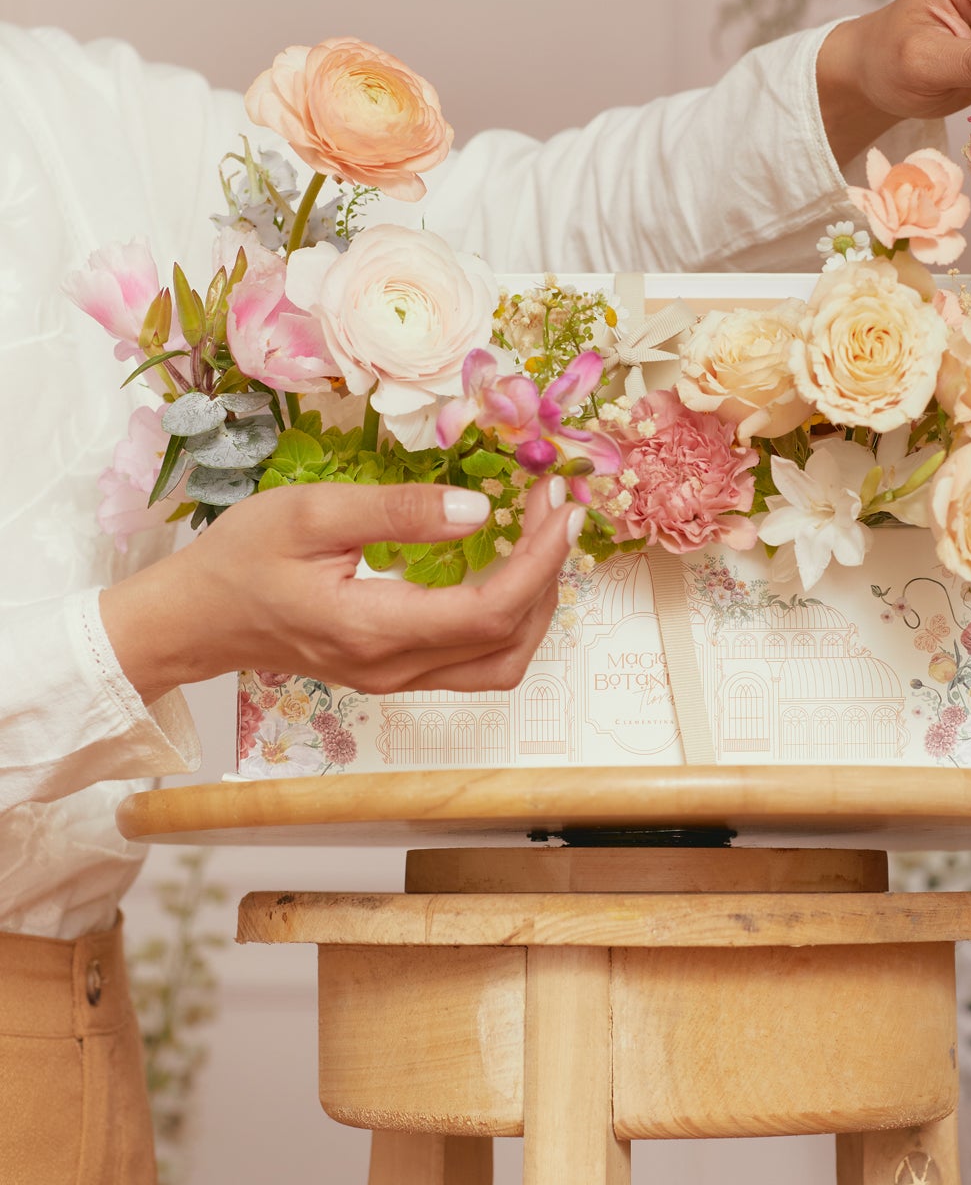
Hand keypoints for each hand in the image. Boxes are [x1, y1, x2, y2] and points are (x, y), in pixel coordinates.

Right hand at [101, 478, 582, 706]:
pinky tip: (504, 566)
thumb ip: (396, 512)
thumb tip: (478, 511)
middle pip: (509, 644)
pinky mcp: (393, 672)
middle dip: (548, 577)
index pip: (488, 611)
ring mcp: (395, 678)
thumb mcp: (311, 513)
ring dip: (535, 606)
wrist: (195, 620)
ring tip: (540, 540)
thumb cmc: (240, 559)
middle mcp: (393, 668)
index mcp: (373, 629)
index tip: (559, 506)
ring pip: (499, 664)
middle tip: (556, 510)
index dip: (539, 561)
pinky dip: (506, 618)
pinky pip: (473, 661)